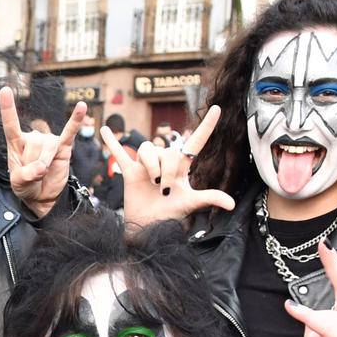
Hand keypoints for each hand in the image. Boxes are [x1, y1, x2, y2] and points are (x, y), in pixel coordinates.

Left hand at [1, 88, 85, 218]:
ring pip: (48, 147)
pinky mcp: (64, 146)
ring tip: (44, 172)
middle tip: (34, 174)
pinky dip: (76, 120)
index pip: (11, 125)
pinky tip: (82, 107)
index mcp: (17, 144)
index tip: (5, 90)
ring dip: (46, 162)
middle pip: (34, 143)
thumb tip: (41, 168)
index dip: (8, 108)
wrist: (43, 197)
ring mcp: (49, 141)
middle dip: (34, 163)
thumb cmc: (27, 186)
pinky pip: (70, 132)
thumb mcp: (18, 183)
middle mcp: (33, 138)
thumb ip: (25, 175)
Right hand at [104, 105, 235, 229]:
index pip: (196, 143)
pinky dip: (112, 142)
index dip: (207, 126)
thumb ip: (209, 198)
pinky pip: (120, 153)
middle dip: (166, 170)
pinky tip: (104, 130)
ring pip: (147, 149)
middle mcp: (164, 163)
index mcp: (181, 168)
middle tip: (163, 189)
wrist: (147, 228)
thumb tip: (232, 205)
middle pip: (167, 151)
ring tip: (151, 182)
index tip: (217, 108)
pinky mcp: (129, 172)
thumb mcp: (190, 204)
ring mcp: (146, 166)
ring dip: (150, 165)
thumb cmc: (169, 217)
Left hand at [283, 242, 336, 336]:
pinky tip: (295, 311)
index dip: (335, 268)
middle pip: (329, 308)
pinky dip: (310, 321)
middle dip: (324, 314)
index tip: (324, 248)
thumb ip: (323, 335)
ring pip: (320, 326)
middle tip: (329, 330)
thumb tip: (309, 322)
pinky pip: (324, 328)